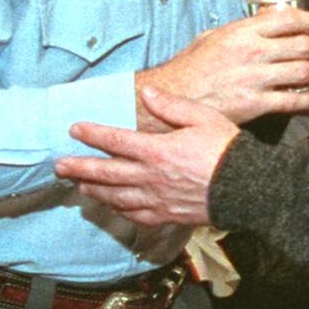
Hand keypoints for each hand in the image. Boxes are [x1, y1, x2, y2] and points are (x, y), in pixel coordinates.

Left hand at [55, 86, 236, 226]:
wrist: (249, 188)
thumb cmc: (228, 150)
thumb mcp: (203, 117)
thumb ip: (171, 106)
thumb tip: (146, 93)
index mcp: (158, 150)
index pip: (116, 141)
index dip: (93, 134)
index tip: (74, 129)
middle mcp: (151, 177)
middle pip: (107, 173)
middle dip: (80, 168)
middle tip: (58, 166)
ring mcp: (158, 199)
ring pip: (116, 197)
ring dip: (94, 190)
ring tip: (78, 185)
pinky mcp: (168, 216)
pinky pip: (136, 215)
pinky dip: (119, 210)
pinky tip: (111, 206)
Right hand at [135, 9, 308, 129]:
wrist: (171, 97)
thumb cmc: (190, 68)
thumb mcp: (212, 36)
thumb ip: (241, 28)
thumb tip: (265, 19)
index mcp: (242, 31)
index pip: (290, 19)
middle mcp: (252, 51)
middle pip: (303, 45)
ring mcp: (255, 78)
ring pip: (304, 71)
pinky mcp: (255, 104)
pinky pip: (294, 100)